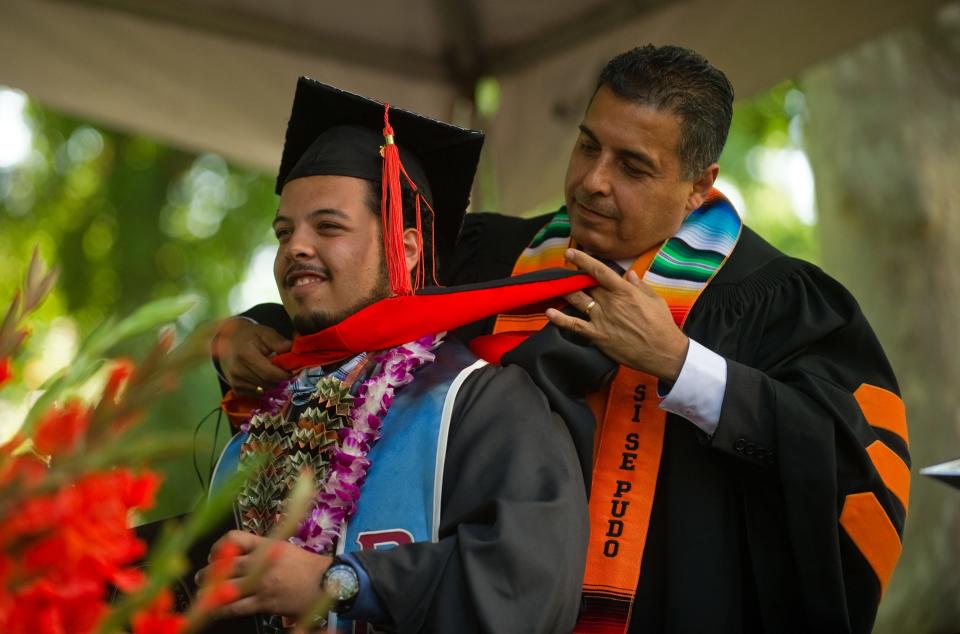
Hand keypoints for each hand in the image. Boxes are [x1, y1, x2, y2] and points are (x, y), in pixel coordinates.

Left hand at [195, 530, 331, 617]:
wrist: (327, 581)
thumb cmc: (307, 566)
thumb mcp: (284, 548)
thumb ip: (262, 550)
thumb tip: (239, 555)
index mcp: (266, 545)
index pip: (234, 538)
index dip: (218, 547)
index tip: (214, 554)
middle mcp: (261, 562)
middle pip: (224, 565)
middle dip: (207, 572)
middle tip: (201, 578)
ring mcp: (261, 584)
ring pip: (224, 588)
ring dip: (208, 593)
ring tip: (202, 595)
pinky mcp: (264, 603)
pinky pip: (235, 608)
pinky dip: (220, 610)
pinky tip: (214, 610)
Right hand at [212, 318, 291, 394]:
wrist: (228, 341)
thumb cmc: (250, 336)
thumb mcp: (265, 333)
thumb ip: (279, 343)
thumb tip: (294, 351)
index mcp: (245, 355)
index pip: (269, 373)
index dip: (284, 375)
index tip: (293, 371)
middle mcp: (238, 371)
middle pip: (268, 383)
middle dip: (281, 380)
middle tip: (287, 372)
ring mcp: (235, 381)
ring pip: (264, 391)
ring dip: (274, 385)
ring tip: (276, 373)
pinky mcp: (236, 389)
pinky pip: (258, 394)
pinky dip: (266, 388)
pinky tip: (266, 378)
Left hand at [545, 249, 688, 381]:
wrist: (662, 352)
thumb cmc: (661, 325)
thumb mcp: (655, 299)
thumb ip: (639, 285)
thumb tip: (628, 273)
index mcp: (625, 291)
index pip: (599, 271)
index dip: (582, 260)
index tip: (570, 253)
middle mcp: (610, 303)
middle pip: (586, 285)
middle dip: (573, 277)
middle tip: (563, 272)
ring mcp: (602, 319)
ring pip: (577, 300)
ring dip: (564, 291)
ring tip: (555, 285)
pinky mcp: (597, 336)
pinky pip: (575, 325)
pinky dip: (560, 319)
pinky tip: (549, 312)